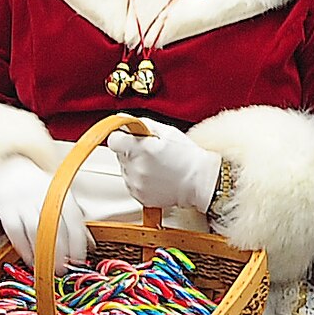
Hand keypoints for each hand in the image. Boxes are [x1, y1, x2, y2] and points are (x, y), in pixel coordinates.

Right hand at [0, 155, 92, 272]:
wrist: (5, 168)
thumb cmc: (34, 184)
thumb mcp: (57, 196)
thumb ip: (72, 218)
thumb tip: (89, 243)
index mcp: (58, 192)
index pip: (73, 218)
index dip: (78, 240)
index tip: (80, 258)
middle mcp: (41, 195)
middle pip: (55, 225)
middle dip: (61, 250)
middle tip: (63, 268)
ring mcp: (22, 201)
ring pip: (36, 229)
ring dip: (42, 251)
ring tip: (47, 267)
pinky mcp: (5, 208)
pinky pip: (15, 230)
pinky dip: (22, 246)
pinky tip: (29, 258)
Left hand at [106, 123, 220, 211]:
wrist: (200, 182)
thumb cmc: (188, 156)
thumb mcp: (167, 132)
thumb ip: (141, 124)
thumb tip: (122, 119)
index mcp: (139, 149)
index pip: (113, 140)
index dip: (121, 137)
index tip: (129, 138)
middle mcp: (134, 167)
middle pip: (120, 155)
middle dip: (132, 151)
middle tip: (151, 152)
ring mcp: (135, 183)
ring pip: (126, 170)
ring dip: (136, 166)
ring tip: (157, 166)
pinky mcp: (138, 196)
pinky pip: (132, 184)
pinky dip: (141, 180)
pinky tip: (157, 177)